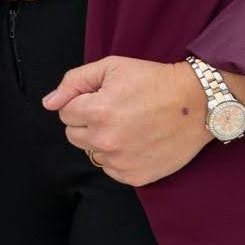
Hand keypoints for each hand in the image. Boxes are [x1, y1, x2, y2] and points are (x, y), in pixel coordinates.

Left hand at [41, 55, 213, 186]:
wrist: (195, 103)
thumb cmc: (153, 80)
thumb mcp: (111, 67)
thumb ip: (74, 82)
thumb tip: (49, 102)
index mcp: (97, 111)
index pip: (64, 112)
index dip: (80, 101)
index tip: (100, 96)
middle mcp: (107, 141)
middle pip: (73, 135)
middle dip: (86, 120)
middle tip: (112, 109)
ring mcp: (122, 162)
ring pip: (91, 152)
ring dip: (101, 139)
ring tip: (126, 124)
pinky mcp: (136, 177)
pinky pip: (110, 169)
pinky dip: (117, 156)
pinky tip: (134, 140)